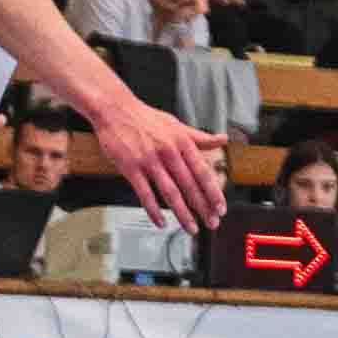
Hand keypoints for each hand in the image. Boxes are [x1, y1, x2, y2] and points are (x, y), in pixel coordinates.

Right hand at [93, 100, 228, 231]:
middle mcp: (169, 152)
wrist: (115, 110)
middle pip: (190, 186)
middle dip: (203, 207)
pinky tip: (161, 222)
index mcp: (183, 143)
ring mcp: (149, 161)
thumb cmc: (146, 118)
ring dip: (182, 213)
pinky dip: (153, 210)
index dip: (214, 192)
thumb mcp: (177, 125)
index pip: (203, 172)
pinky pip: (144, 193)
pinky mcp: (131, 168)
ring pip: (170, 192)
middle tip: (212, 223)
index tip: (221, 208)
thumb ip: (199, 137)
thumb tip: (222, 139)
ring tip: (191, 228)